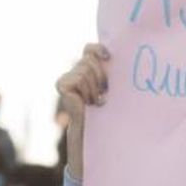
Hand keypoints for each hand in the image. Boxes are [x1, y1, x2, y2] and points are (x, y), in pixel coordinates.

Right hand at [55, 43, 109, 179]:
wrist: (97, 137)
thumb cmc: (110, 117)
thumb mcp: (113, 94)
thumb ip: (112, 76)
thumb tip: (123, 59)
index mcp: (90, 72)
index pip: (90, 49)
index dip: (98, 49)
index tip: (109, 57)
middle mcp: (77, 74)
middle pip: (89, 58)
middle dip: (100, 74)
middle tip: (103, 93)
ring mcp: (68, 80)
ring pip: (84, 69)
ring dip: (94, 87)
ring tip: (95, 102)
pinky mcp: (63, 86)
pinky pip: (76, 79)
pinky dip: (84, 90)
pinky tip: (85, 103)